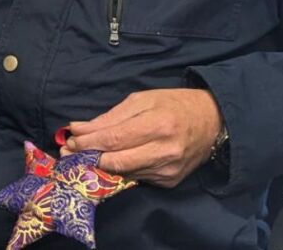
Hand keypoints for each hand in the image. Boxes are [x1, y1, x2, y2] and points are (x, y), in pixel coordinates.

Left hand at [62, 88, 222, 187]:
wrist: (213, 121)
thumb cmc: (173, 104)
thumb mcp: (141, 100)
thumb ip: (109, 117)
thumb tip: (77, 128)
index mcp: (158, 125)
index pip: (115, 139)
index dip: (88, 143)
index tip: (69, 141)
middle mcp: (165, 151)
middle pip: (117, 162)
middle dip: (88, 158)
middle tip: (68, 153)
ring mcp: (169, 170)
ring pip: (124, 173)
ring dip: (99, 167)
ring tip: (81, 157)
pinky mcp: (170, 182)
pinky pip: (137, 178)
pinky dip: (119, 171)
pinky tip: (108, 162)